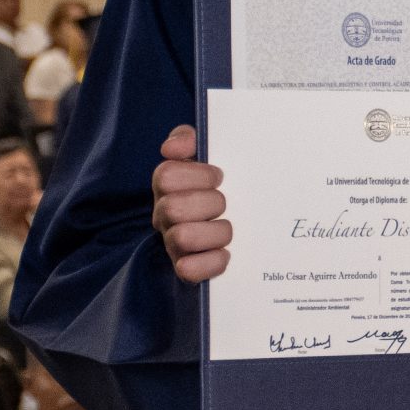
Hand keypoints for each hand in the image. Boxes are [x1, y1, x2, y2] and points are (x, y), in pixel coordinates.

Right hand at [153, 125, 231, 281]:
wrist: (245, 224)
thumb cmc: (219, 185)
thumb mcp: (207, 155)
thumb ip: (191, 139)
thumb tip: (172, 148)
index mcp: (167, 186)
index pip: (165, 176)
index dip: (197, 175)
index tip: (219, 176)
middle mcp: (164, 216)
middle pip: (173, 208)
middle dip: (210, 203)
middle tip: (226, 203)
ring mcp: (174, 244)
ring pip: (182, 238)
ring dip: (216, 232)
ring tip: (229, 228)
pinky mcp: (187, 270)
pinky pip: (189, 270)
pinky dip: (212, 261)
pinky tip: (227, 253)